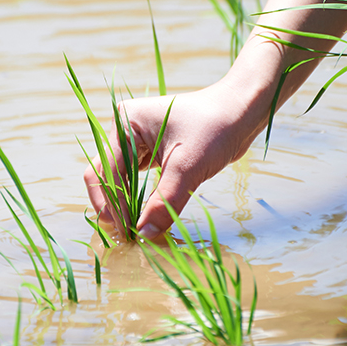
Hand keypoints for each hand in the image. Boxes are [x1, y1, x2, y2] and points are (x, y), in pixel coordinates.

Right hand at [83, 86, 254, 239]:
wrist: (241, 111)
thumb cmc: (214, 129)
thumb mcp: (187, 167)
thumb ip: (164, 202)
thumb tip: (144, 234)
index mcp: (126, 123)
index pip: (109, 171)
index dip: (114, 203)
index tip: (126, 231)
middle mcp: (126, 130)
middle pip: (105, 174)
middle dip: (111, 204)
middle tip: (122, 234)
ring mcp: (137, 140)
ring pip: (118, 178)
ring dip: (122, 202)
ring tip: (130, 230)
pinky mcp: (151, 151)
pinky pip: (134, 177)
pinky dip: (136, 197)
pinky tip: (142, 216)